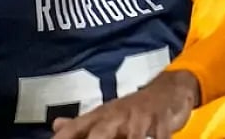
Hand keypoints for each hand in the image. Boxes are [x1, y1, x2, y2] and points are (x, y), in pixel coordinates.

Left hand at [51, 70, 199, 138]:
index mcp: (101, 116)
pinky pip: (158, 136)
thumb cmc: (134, 109)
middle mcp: (117, 116)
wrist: (169, 90)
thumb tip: (56, 126)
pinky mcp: (161, 122)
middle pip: (101, 132)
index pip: (76, 128)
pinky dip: (156, 138)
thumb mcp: (108, 114)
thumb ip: (82, 124)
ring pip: (131, 135)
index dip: (64, 137)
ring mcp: (139, 118)